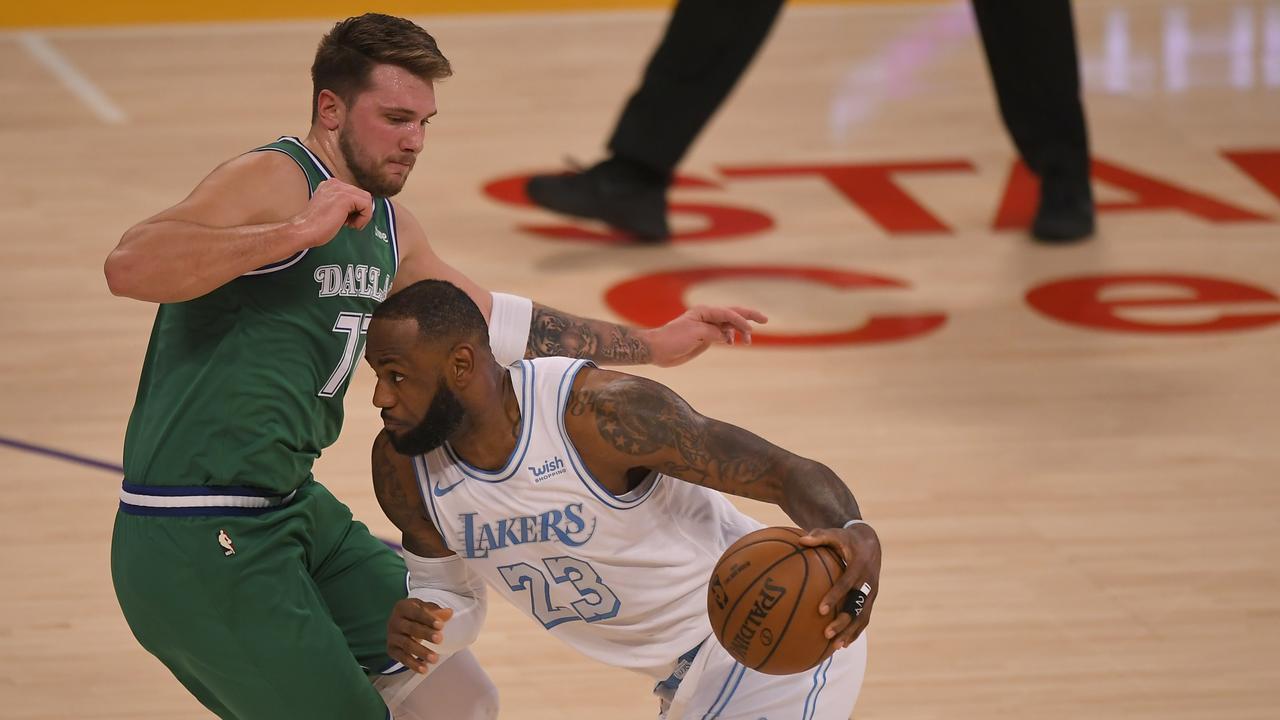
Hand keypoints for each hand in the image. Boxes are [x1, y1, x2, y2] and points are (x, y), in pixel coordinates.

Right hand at [291, 178, 373, 247]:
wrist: (304, 231)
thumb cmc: (315, 226)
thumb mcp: (331, 209)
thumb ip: (343, 205)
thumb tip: (360, 208)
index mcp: (330, 185)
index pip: (354, 194)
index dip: (354, 210)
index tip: (344, 220)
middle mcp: (335, 183)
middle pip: (362, 195)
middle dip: (360, 212)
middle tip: (348, 224)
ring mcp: (340, 188)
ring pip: (367, 199)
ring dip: (363, 215)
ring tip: (350, 224)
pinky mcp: (345, 197)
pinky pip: (367, 205)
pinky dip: (364, 218)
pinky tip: (350, 225)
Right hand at [386, 598, 453, 674]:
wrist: (399, 623)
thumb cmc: (414, 614)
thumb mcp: (424, 609)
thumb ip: (436, 611)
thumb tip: (449, 613)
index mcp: (403, 607)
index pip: (416, 613)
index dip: (429, 619)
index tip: (440, 625)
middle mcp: (394, 621)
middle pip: (411, 628)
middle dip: (426, 634)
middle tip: (439, 640)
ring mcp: (392, 636)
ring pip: (406, 644)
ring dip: (421, 652)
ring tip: (435, 658)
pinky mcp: (391, 649)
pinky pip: (402, 658)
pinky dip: (413, 664)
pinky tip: (424, 669)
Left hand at [645, 305, 767, 366]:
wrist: (658, 350)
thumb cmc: (673, 339)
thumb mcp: (696, 334)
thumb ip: (714, 333)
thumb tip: (726, 336)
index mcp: (704, 312)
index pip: (728, 314)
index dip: (741, 321)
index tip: (750, 331)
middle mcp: (707, 317)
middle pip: (732, 314)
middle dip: (749, 316)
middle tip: (765, 319)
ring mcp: (707, 327)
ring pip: (729, 325)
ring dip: (740, 331)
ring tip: (747, 341)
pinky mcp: (705, 338)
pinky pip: (723, 335)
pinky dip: (731, 337)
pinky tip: (734, 343)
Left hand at [798, 523, 880, 649]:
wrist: (870, 543)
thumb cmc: (847, 539)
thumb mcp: (835, 534)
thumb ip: (819, 536)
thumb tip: (801, 540)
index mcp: (859, 567)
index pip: (847, 584)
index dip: (835, 596)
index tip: (820, 609)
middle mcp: (868, 582)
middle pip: (857, 606)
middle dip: (843, 621)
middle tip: (826, 633)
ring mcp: (871, 593)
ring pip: (863, 616)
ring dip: (850, 632)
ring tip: (835, 646)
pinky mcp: (871, 600)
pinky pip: (864, 618)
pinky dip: (855, 631)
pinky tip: (843, 644)